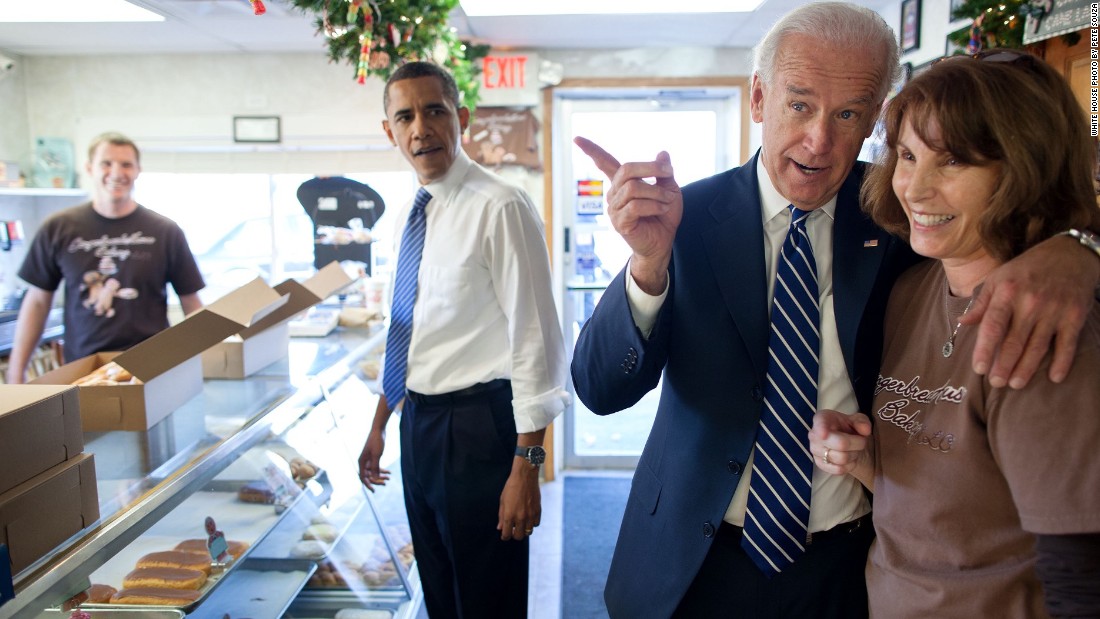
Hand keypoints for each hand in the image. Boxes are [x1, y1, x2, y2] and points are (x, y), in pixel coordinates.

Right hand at [357, 429, 390, 491]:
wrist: (379, 430)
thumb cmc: (376, 442)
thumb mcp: (377, 455)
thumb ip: (375, 467)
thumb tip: (375, 478)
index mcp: (361, 462)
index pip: (363, 477)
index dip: (368, 484)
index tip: (374, 490)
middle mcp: (363, 462)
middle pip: (368, 476)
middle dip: (376, 480)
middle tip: (385, 483)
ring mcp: (368, 460)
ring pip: (373, 472)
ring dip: (380, 476)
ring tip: (389, 478)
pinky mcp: (373, 457)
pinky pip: (376, 467)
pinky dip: (382, 470)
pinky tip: (389, 472)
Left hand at [497, 460, 540, 540]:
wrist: (525, 476)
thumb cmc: (511, 487)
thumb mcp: (502, 501)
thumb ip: (501, 516)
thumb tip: (500, 528)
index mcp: (509, 515)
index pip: (507, 534)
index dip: (505, 536)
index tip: (505, 534)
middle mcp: (521, 517)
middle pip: (519, 536)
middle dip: (515, 535)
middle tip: (513, 530)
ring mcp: (531, 515)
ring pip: (528, 531)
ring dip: (524, 529)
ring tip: (521, 523)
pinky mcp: (538, 511)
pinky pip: (536, 524)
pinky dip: (532, 523)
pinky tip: (528, 517)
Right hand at [574, 136, 681, 293]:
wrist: (664, 242)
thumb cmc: (664, 216)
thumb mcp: (669, 189)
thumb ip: (664, 172)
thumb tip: (662, 153)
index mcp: (622, 183)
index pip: (604, 163)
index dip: (591, 150)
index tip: (576, 138)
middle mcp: (614, 194)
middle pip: (626, 169)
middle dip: (650, 168)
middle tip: (669, 172)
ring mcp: (614, 209)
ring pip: (633, 188)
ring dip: (656, 192)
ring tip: (667, 201)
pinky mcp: (620, 222)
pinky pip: (635, 206)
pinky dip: (653, 205)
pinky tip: (661, 209)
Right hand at [808, 410, 873, 488]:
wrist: (845, 442)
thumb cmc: (849, 428)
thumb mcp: (858, 420)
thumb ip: (862, 422)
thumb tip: (865, 430)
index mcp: (822, 419)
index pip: (820, 424)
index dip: (821, 429)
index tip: (824, 434)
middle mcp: (814, 434)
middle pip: (840, 444)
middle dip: (858, 444)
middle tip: (862, 441)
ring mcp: (815, 450)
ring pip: (842, 458)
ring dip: (855, 455)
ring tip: (855, 450)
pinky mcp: (819, 464)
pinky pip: (838, 469)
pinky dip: (849, 466)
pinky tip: (850, 459)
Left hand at [960, 234, 1099, 388]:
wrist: (1069, 254)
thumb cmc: (1027, 269)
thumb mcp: (999, 278)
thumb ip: (981, 303)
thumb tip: (963, 322)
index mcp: (1007, 293)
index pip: (992, 326)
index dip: (985, 349)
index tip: (979, 369)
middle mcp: (1030, 302)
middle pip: (1014, 342)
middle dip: (1004, 366)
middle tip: (996, 383)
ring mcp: (1054, 310)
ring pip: (1038, 347)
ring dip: (1026, 369)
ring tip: (1016, 384)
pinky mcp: (1074, 316)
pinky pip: (1067, 344)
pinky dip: (1062, 362)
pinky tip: (1054, 378)